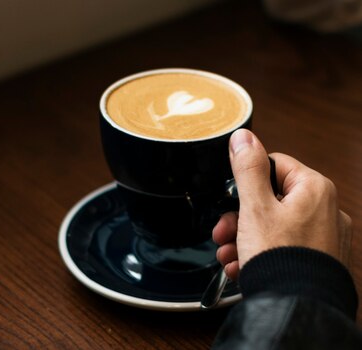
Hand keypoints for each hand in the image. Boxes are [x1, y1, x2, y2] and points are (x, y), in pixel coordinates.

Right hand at [212, 129, 351, 279]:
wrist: (297, 307)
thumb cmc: (281, 258)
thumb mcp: (255, 207)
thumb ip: (248, 169)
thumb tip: (244, 136)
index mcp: (314, 189)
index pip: (274, 166)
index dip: (246, 183)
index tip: (231, 199)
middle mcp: (325, 210)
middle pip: (270, 200)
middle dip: (238, 218)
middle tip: (222, 233)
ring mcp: (324, 237)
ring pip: (273, 226)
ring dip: (243, 238)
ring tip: (228, 254)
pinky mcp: (318, 259)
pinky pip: (283, 246)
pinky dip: (259, 253)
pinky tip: (241, 266)